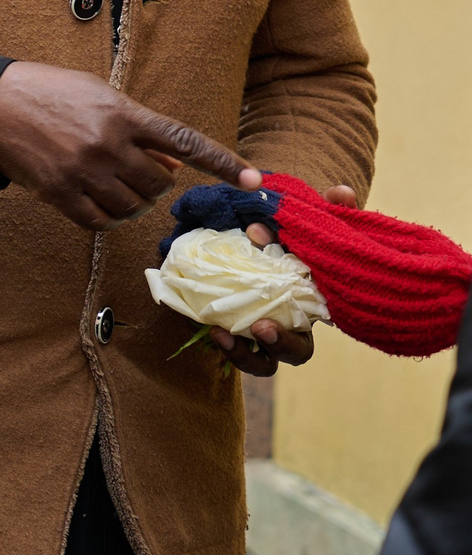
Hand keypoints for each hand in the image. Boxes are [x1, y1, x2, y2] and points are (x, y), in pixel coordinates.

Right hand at [0, 62, 242, 230]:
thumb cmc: (46, 91)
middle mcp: (106, 143)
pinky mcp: (59, 193)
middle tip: (135, 171)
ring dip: (132, 201)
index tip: (253, 179)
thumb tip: (173, 167)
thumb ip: (139, 127)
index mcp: (121, 112)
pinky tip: (99, 202)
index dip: (222, 162)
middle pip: (158, 183)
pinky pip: (101, 221)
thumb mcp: (98, 94)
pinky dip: (108, 217)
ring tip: (114, 185)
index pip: (184, 141)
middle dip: (154, 182)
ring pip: (133, 206)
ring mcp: (83, 171)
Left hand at [218, 164, 356, 376]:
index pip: (324, 306)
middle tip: (264, 327)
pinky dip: (228, 349)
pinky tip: (212, 330)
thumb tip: (341, 192)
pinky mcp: (236, 335)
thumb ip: (328, 209)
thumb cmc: (290, 239)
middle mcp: (294, 326)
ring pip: (266, 362)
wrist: (250, 245)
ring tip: (227, 334)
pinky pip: (238, 354)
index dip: (316, 296)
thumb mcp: (308, 223)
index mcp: (316, 302)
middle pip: (298, 351)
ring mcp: (264, 336)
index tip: (287, 285)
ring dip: (248, 355)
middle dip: (283, 343)